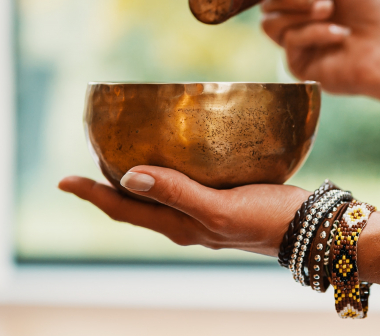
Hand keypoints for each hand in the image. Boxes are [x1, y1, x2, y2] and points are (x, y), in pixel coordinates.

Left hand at [58, 166, 308, 255]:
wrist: (315, 229)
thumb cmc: (270, 220)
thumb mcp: (220, 209)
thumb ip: (177, 192)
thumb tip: (128, 176)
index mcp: (180, 226)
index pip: (123, 210)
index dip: (92, 194)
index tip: (63, 179)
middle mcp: (188, 221)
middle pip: (136, 204)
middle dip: (108, 184)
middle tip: (89, 156)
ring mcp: (207, 212)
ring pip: (160, 194)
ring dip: (137, 176)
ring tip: (123, 151)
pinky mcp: (228, 199)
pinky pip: (186, 183)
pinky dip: (171, 168)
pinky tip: (181, 150)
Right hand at [261, 0, 379, 100]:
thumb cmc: (376, 8)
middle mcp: (301, 19)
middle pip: (267, 1)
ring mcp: (300, 43)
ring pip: (271, 22)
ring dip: (301, 12)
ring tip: (330, 11)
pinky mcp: (301, 65)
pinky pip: (289, 42)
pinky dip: (314, 32)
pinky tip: (340, 35)